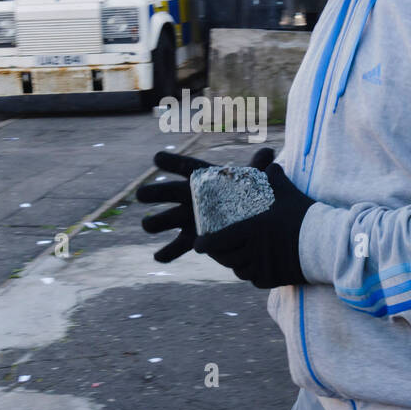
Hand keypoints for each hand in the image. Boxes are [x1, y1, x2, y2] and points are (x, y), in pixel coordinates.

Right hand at [137, 147, 276, 262]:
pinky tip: (159, 257)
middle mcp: (188, 198)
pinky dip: (167, 252)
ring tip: (147, 225)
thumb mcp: (250, 182)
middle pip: (167, 193)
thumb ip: (257, 168)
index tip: (157, 158)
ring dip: (155, 222)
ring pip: (165, 220)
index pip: (185, 167)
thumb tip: (269, 152)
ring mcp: (185, 219)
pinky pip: (175, 247)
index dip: (172, 162)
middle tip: (141, 194)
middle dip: (154, 194)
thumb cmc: (240, 194)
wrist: (239, 219)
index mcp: (200, 181)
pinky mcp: (190, 239)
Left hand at [193, 163, 315, 288]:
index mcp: (250, 230)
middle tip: (215, 248)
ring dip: (234, 264)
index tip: (199, 243)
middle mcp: (252, 252)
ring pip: (238, 270)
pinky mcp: (272, 280)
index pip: (216, 242)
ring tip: (235, 256)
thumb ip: (273, 176)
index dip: (204, 244)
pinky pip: (254, 280)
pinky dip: (252, 274)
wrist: (326, 243)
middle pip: (225, 258)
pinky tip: (254, 267)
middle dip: (217, 254)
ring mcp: (262, 268)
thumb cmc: (304, 215)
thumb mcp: (286, 191)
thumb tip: (269, 161)